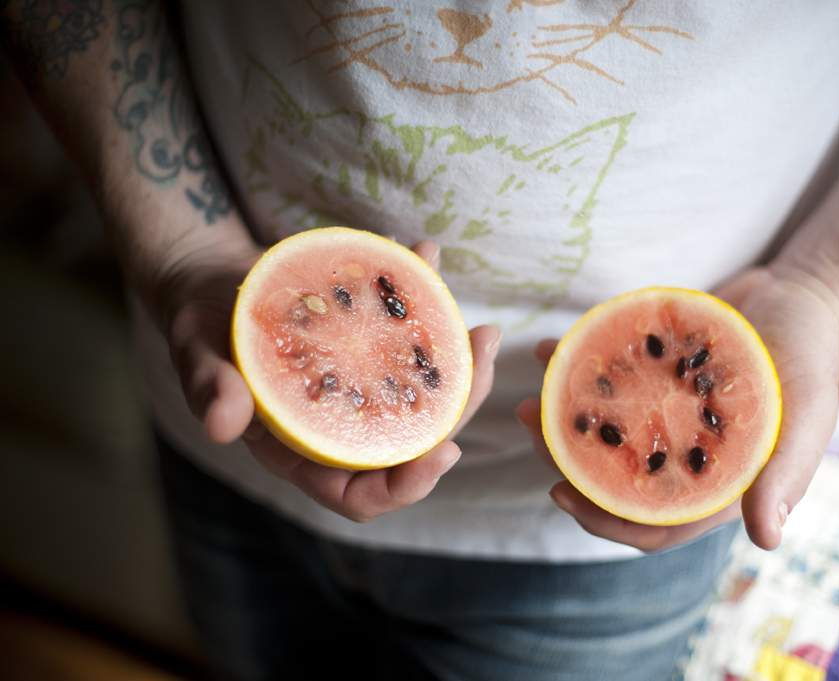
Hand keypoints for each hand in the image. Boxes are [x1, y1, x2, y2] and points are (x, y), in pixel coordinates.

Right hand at [162, 235, 500, 522]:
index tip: (445, 453)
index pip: (360, 495)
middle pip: (412, 443)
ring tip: (480, 328)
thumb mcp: (196, 355)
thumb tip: (220, 425)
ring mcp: (362, 388)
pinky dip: (423, 301)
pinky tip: (427, 257)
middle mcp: (342, 427)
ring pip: (425, 398)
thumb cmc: (202, 329)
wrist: (214, 284)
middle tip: (481, 360)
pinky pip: (409, 341)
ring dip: (460, 365)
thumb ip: (208, 388)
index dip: (405, 487)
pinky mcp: (371, 349)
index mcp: (302, 450)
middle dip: (457, 411)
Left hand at [517, 267, 838, 551]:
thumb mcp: (808, 415)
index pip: (652, 522)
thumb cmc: (812, 360)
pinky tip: (551, 347)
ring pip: (602, 429)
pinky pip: (608, 378)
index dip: (605, 519)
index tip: (559, 492)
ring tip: (532, 391)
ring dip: (563, 415)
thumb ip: (786, 474)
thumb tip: (766, 541)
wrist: (802, 296)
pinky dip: (578, 365)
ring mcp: (663, 413)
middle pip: (613, 476)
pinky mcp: (652, 373)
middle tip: (531, 426)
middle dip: (567, 458)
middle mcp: (680, 454)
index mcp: (713, 482)